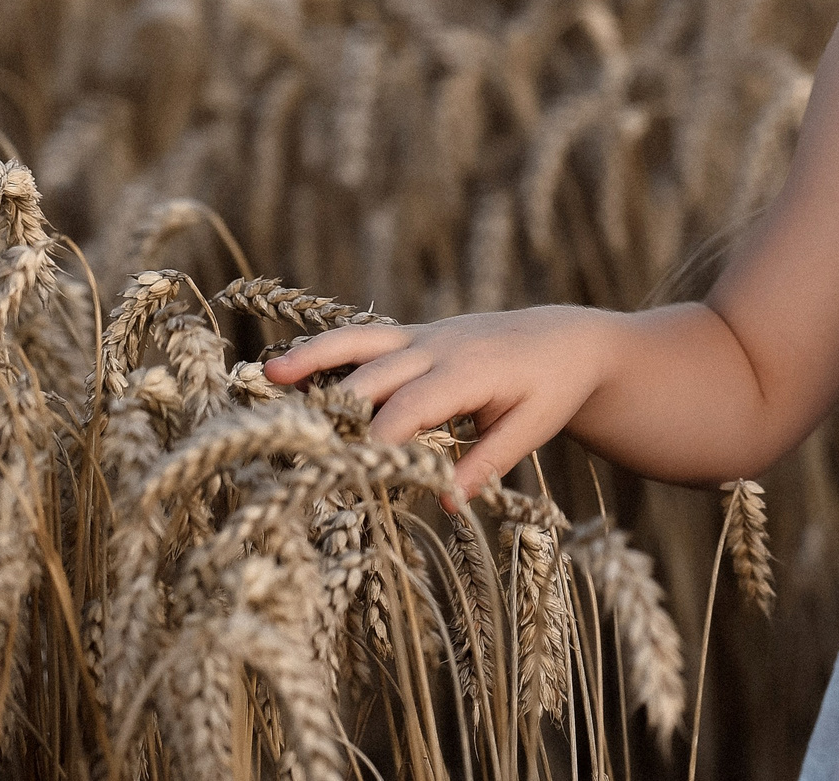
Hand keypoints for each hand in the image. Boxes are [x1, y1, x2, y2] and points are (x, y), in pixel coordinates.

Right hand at [262, 305, 611, 501]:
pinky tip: (290, 362)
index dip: (377, 440)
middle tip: (292, 444)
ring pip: (361, 343)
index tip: (347, 474)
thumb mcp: (531, 429)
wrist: (568, 339)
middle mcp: (439, 347)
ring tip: (270, 372)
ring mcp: (424, 336)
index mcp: (469, 372)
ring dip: (315, 358)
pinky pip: (367, 337)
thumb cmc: (550, 390)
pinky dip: (329, 348)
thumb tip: (449, 503)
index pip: (410, 409)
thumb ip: (489, 462)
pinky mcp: (416, 334)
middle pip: (375, 377)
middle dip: (335, 410)